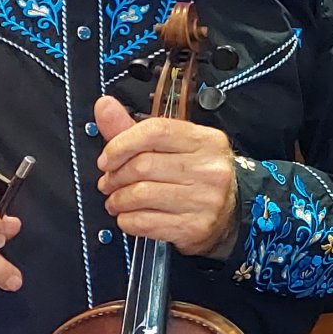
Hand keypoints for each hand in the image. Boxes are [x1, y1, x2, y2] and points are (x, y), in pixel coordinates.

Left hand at [93, 96, 240, 258]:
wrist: (228, 213)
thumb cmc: (196, 175)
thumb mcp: (173, 147)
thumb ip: (134, 128)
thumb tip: (105, 106)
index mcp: (205, 141)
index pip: (155, 131)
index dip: (121, 144)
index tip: (107, 158)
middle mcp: (209, 169)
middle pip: (143, 166)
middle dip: (115, 176)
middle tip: (108, 182)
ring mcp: (204, 200)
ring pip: (140, 195)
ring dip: (118, 199)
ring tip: (116, 200)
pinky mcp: (194, 227)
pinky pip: (145, 222)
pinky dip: (127, 220)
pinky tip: (128, 215)